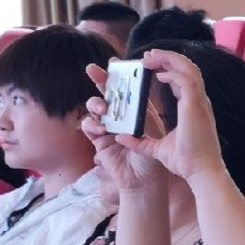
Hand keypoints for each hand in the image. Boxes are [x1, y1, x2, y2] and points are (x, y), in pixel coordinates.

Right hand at [82, 65, 171, 196]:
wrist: (146, 182)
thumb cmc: (154, 157)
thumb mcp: (152, 131)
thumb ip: (143, 113)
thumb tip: (138, 93)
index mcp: (137, 110)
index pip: (128, 88)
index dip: (120, 75)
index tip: (114, 62)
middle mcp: (121, 116)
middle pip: (108, 92)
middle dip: (99, 79)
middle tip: (92, 69)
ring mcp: (108, 127)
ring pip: (95, 107)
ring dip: (96, 104)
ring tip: (103, 109)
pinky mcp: (98, 141)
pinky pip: (89, 127)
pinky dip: (92, 125)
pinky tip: (100, 128)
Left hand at [108, 49, 223, 182]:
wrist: (200, 172)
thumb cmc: (186, 162)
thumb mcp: (158, 149)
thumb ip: (141, 142)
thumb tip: (120, 137)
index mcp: (193, 108)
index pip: (182, 80)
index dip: (168, 70)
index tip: (151, 67)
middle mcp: (198, 102)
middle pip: (187, 69)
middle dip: (167, 58)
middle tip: (148, 55)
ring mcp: (199, 103)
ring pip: (188, 69)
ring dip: (169, 59)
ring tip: (150, 56)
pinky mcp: (196, 107)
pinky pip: (185, 81)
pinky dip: (172, 74)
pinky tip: (156, 74)